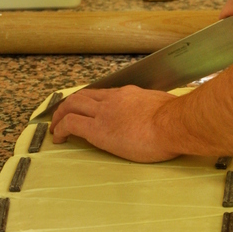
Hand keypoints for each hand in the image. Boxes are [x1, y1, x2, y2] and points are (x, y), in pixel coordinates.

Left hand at [50, 86, 178, 162]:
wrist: (174, 124)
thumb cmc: (177, 120)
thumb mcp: (166, 107)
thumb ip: (157, 110)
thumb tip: (163, 116)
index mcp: (130, 94)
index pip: (104, 95)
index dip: (91, 101)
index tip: (88, 109)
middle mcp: (113, 99)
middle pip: (83, 96)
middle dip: (69, 104)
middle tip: (62, 115)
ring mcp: (104, 112)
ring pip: (72, 105)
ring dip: (60, 115)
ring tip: (55, 127)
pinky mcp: (98, 129)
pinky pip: (71, 124)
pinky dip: (60, 128)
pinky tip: (58, 138)